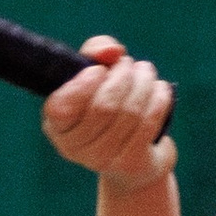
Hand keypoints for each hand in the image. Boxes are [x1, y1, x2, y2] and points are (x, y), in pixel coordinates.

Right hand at [42, 35, 175, 193]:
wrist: (134, 155)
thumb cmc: (108, 103)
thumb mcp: (94, 74)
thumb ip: (94, 52)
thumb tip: (112, 51)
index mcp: (57, 125)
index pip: (62, 107)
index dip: (83, 85)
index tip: (99, 70)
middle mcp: (74, 147)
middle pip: (104, 106)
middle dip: (123, 76)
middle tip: (129, 64)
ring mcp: (103, 159)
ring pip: (130, 112)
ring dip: (144, 82)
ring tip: (146, 72)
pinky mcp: (131, 164)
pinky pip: (149, 122)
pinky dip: (158, 98)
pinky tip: (159, 89)